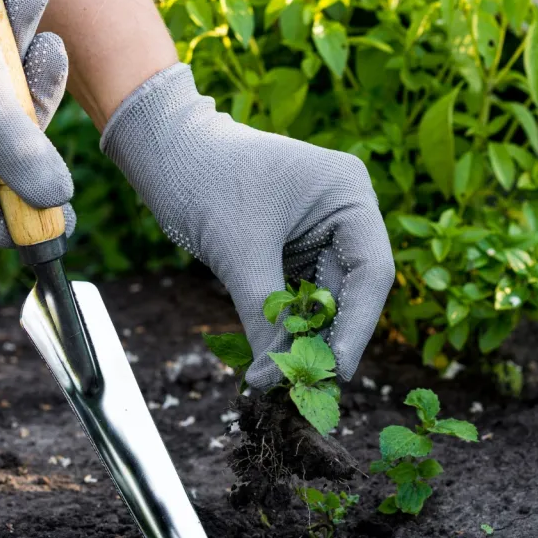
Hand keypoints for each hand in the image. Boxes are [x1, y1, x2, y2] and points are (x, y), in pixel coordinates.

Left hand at [101, 63, 394, 389]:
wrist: (166, 153)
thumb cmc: (204, 179)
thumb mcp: (240, 250)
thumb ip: (264, 316)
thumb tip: (271, 379)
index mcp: (349, 193)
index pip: (371, 271)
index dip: (357, 326)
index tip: (337, 370)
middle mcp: (346, 212)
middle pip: (352, 291)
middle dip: (327, 337)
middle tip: (305, 384)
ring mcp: (323, 231)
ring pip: (326, 300)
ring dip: (305, 338)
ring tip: (283, 377)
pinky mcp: (297, 249)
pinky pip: (302, 298)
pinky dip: (287, 326)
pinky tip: (273, 357)